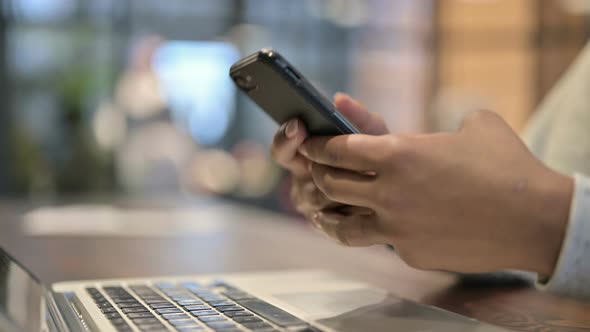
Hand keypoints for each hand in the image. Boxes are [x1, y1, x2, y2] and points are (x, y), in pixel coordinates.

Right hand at [271, 93, 387, 219]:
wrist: (403, 191)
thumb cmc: (381, 157)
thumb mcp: (373, 134)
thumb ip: (358, 118)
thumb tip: (339, 99)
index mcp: (304, 157)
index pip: (282, 149)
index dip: (285, 137)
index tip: (298, 124)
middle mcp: (302, 183)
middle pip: (305, 177)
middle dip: (332, 168)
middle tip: (358, 160)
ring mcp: (313, 208)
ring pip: (321, 199)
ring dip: (347, 188)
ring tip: (374, 179)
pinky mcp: (328, 228)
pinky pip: (335, 219)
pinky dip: (355, 206)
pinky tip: (373, 199)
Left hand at [300, 110, 572, 276]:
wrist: (534, 219)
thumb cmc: (505, 165)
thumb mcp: (473, 125)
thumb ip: (438, 121)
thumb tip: (431, 126)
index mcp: (398, 153)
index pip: (338, 150)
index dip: (318, 147)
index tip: (309, 146)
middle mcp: (388, 192)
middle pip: (330, 185)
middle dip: (317, 176)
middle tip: (316, 172)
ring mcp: (396, 228)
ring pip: (341, 226)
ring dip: (329, 215)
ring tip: (323, 211)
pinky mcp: (409, 253)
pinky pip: (382, 243)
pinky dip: (377, 233)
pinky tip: (380, 228)